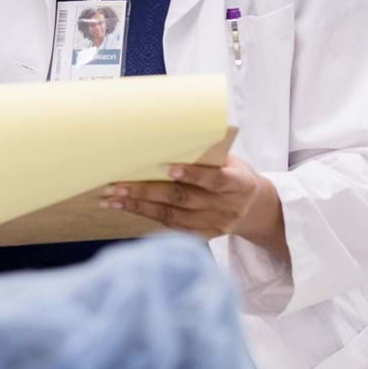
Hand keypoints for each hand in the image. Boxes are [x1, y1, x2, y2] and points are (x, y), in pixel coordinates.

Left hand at [100, 156, 284, 248]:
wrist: (256, 208)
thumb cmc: (234, 173)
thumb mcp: (232, 161)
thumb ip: (207, 154)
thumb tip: (169, 131)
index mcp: (239, 184)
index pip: (215, 179)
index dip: (192, 174)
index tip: (167, 167)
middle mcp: (228, 207)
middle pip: (184, 199)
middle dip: (147, 191)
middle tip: (116, 185)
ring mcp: (216, 225)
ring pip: (172, 216)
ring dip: (138, 206)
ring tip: (111, 198)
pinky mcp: (205, 236)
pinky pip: (172, 228)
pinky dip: (146, 216)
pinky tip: (125, 208)